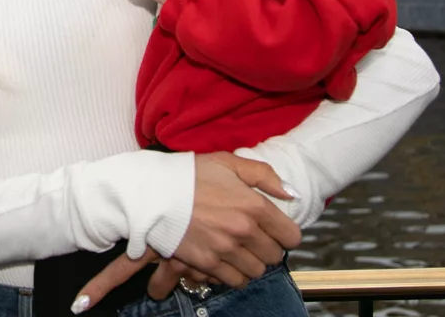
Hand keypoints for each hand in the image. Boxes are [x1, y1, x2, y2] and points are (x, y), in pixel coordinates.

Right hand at [73, 152, 296, 308]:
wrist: (153, 192)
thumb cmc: (189, 174)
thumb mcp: (227, 162)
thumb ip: (264, 175)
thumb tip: (291, 194)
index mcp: (253, 205)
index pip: (291, 236)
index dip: (285, 233)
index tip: (275, 230)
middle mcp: (244, 230)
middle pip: (275, 256)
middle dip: (268, 248)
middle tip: (254, 238)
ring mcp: (225, 249)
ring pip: (257, 271)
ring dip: (251, 262)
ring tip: (239, 250)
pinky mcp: (207, 264)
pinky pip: (235, 280)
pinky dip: (234, 274)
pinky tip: (226, 260)